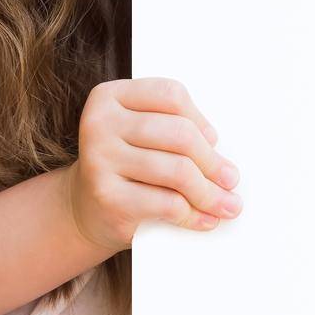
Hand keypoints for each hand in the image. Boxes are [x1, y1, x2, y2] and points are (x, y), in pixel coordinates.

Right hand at [58, 77, 242, 253]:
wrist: (84, 209)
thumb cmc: (123, 166)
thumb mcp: (140, 135)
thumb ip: (172, 129)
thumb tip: (220, 155)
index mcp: (110, 96)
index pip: (170, 95)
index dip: (200, 119)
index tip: (214, 141)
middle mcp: (100, 122)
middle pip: (178, 133)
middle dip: (212, 161)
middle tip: (230, 179)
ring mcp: (100, 159)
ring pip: (177, 170)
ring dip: (209, 192)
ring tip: (226, 204)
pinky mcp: (107, 196)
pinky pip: (167, 203)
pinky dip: (193, 214)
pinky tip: (204, 219)